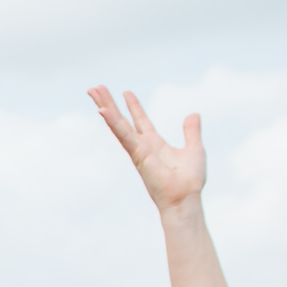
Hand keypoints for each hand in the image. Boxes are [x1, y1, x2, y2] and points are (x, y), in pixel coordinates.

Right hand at [89, 85, 207, 216]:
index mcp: (154, 144)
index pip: (140, 121)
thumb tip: (193, 114)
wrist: (185, 198)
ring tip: (92, 90)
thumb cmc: (189, 180)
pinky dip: (112, 122)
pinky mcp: (137, 153)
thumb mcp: (194, 148)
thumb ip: (191, 131)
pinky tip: (102, 110)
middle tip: (95, 88)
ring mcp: (137, 149)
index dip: (134, 106)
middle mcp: (142, 146)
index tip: (126, 92)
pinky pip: (123, 134)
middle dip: (109, 103)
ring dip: (105, 105)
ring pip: (117, 123)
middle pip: (122, 119)